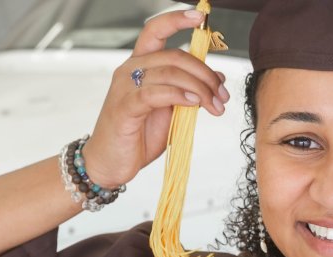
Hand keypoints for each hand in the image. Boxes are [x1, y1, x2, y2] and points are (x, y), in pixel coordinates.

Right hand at [82, 9, 230, 189]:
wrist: (110, 163)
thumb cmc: (137, 136)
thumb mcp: (171, 110)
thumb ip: (189, 90)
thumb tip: (218, 76)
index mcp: (140, 65)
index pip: (156, 30)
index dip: (178, 19)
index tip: (201, 17)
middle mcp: (130, 70)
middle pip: (173, 55)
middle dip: (204, 72)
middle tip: (222, 94)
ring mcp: (125, 87)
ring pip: (169, 72)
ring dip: (199, 87)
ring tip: (214, 105)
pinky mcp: (125, 107)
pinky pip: (156, 92)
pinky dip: (179, 95)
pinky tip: (194, 103)